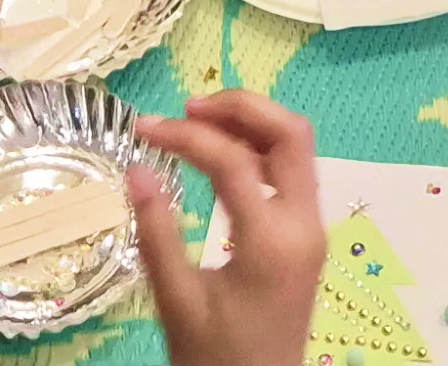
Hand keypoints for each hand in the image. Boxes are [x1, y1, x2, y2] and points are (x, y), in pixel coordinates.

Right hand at [129, 91, 323, 365]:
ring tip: (198, 122)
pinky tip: (222, 154)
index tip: (142, 130)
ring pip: (296, 148)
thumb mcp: (177, 300)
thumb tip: (135, 169)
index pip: (234, 161)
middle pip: (291, 133)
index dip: (186, 136)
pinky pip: (292, 174)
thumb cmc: (214, 358)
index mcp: (272, 241)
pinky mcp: (306, 238)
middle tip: (187, 108)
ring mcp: (312, 230)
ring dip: (253, 124)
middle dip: (240, 108)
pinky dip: (261, 150)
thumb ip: (157, 233)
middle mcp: (305, 225)